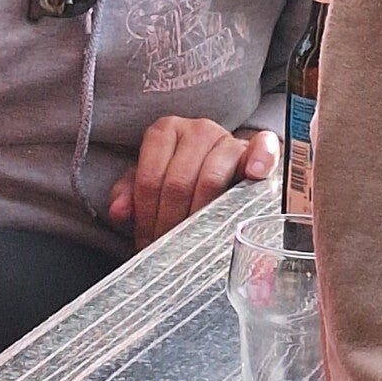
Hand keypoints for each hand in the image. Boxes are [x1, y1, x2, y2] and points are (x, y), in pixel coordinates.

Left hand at [106, 116, 277, 250]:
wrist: (224, 166)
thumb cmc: (184, 177)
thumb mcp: (154, 182)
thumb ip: (131, 193)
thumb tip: (119, 211)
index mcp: (165, 131)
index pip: (150, 178)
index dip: (147, 216)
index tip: (149, 243)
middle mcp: (196, 129)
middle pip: (177, 182)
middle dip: (171, 223)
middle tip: (171, 251)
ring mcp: (228, 137)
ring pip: (210, 179)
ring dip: (201, 216)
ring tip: (196, 242)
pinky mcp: (257, 147)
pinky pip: (263, 148)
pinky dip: (260, 159)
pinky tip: (255, 175)